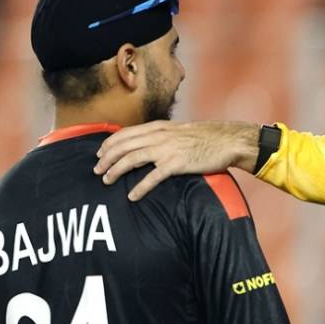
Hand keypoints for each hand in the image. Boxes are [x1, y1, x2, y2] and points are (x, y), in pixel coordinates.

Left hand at [94, 120, 261, 200]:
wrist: (228, 140)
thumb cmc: (206, 137)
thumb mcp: (179, 131)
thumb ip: (162, 136)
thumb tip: (148, 146)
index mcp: (158, 127)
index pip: (125, 133)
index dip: (109, 144)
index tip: (99, 154)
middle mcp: (159, 136)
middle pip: (123, 146)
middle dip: (106, 159)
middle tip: (96, 171)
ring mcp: (167, 149)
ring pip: (132, 159)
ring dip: (116, 170)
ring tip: (107, 181)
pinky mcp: (177, 164)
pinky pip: (152, 177)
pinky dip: (140, 188)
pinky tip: (132, 196)